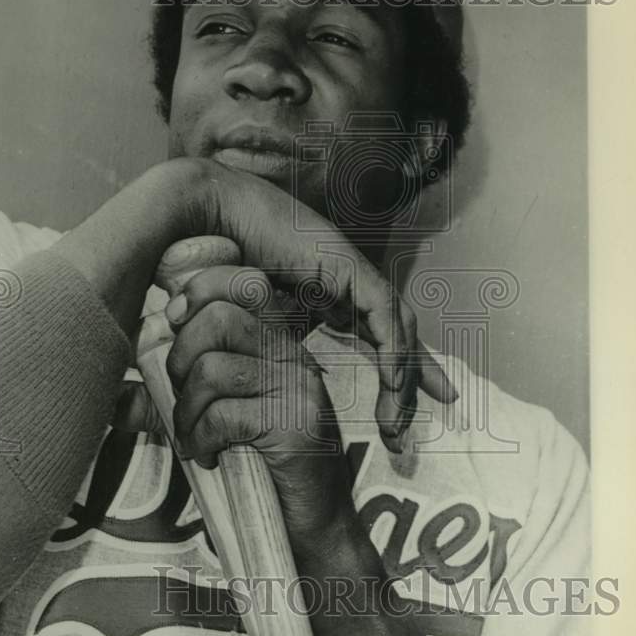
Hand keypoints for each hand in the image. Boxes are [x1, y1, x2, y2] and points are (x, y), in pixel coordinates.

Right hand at [59, 156, 456, 446]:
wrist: (209, 214)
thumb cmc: (218, 262)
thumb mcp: (253, 318)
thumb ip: (269, 344)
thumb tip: (264, 385)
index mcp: (329, 292)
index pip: (377, 335)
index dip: (397, 370)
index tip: (400, 412)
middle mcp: (347, 282)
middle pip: (398, 333)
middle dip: (417, 376)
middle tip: (425, 416)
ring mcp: (351, 272)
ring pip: (398, 329)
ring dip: (403, 377)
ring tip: (397, 422)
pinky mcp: (347, 266)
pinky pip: (383, 314)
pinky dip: (393, 349)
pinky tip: (393, 384)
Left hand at [163, 262, 349, 541]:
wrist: (311, 526)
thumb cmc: (260, 470)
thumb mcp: (212, 424)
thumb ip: (169, 405)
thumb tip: (112, 400)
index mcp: (277, 344)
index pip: (242, 282)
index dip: (199, 291)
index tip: (173, 323)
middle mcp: (294, 357)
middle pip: (219, 317)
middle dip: (181, 357)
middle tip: (183, 396)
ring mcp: (298, 389)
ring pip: (214, 368)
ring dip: (188, 409)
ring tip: (194, 435)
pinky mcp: (295, 426)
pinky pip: (225, 415)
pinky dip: (202, 438)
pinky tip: (210, 456)